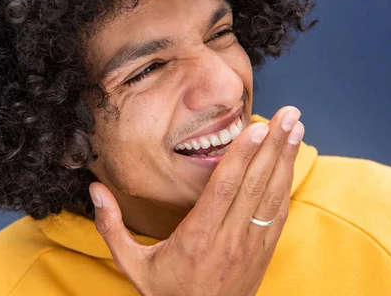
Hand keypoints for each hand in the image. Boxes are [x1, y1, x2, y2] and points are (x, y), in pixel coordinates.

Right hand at [89, 106, 304, 295]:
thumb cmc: (165, 293)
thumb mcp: (131, 264)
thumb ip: (111, 226)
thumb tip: (94, 190)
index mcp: (197, 238)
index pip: (224, 189)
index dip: (242, 156)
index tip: (257, 127)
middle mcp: (228, 239)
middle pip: (255, 185)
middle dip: (274, 146)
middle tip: (289, 113)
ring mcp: (250, 247)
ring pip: (272, 196)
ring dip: (286, 159)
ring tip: (296, 126)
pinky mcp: (262, 253)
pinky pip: (278, 214)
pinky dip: (286, 184)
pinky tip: (290, 161)